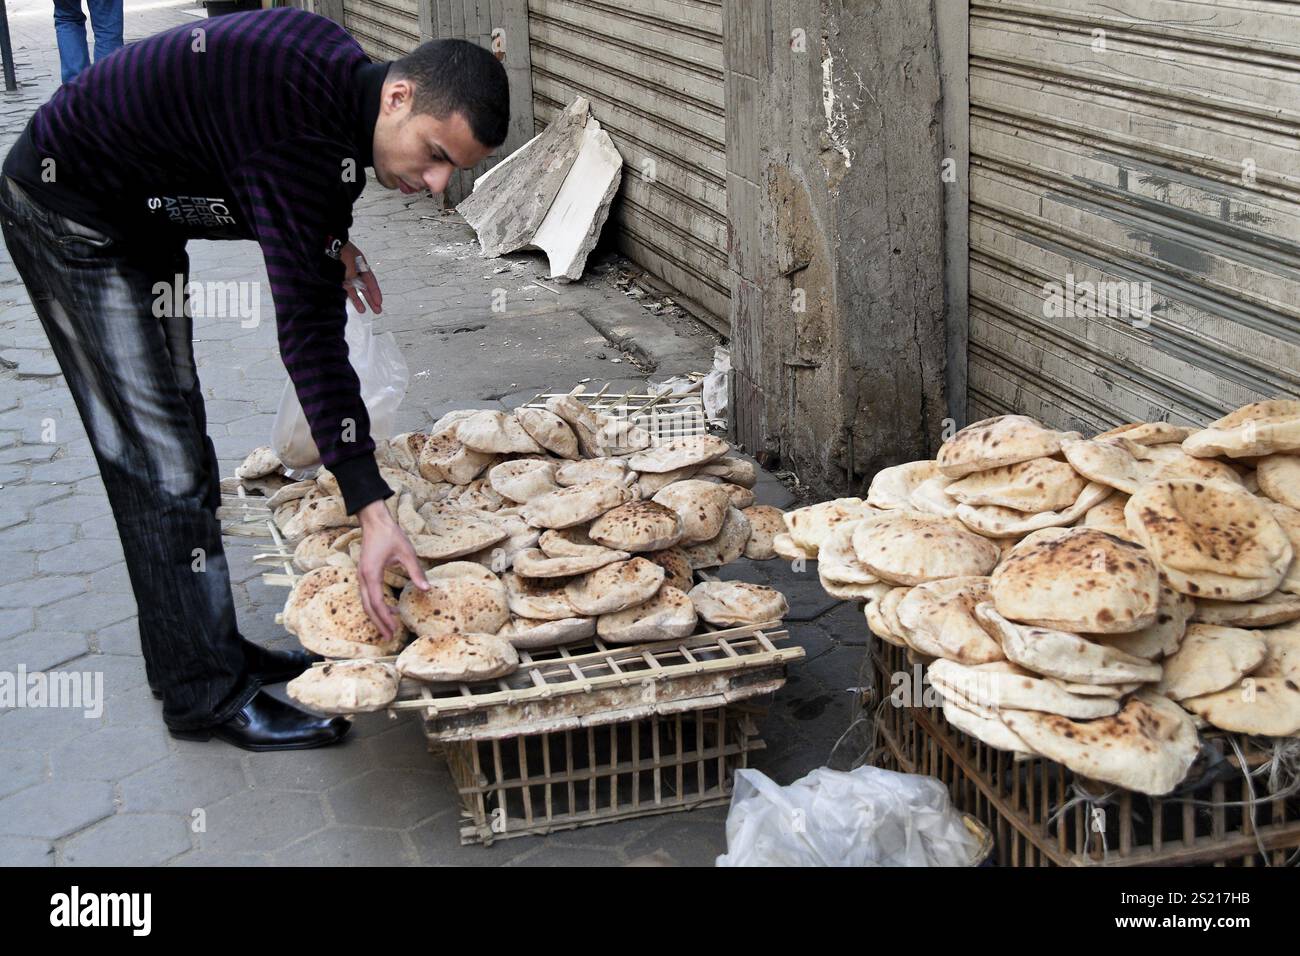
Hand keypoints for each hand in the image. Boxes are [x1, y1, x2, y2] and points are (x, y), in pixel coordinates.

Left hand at [341, 241, 382, 313]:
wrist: (327, 243)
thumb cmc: (340, 250)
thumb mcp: (351, 262)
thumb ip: (353, 275)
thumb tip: (354, 285)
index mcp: (361, 264)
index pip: (371, 281)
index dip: (375, 292)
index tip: (379, 302)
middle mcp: (354, 270)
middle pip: (365, 287)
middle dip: (371, 299)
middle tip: (377, 310)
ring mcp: (345, 273)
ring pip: (354, 289)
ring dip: (358, 300)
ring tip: (363, 311)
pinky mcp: (336, 276)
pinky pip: (344, 287)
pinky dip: (347, 295)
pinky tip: (350, 302)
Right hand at [356, 499, 427, 640]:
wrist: (374, 521)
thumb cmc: (390, 534)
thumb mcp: (407, 553)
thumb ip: (416, 572)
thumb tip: (427, 590)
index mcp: (371, 574)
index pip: (377, 603)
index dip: (385, 618)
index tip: (395, 630)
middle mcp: (363, 578)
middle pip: (368, 607)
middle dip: (378, 623)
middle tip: (389, 638)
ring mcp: (361, 576)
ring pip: (366, 602)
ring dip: (376, 616)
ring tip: (390, 628)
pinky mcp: (364, 574)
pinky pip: (368, 595)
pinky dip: (376, 605)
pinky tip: (389, 609)